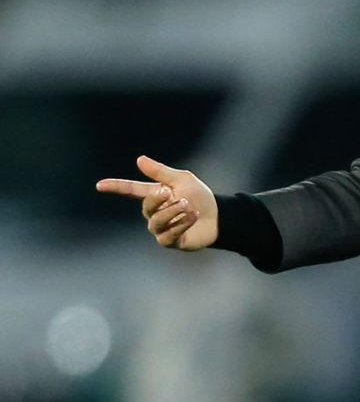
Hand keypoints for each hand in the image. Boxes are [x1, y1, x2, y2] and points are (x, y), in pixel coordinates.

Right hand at [96, 156, 218, 250]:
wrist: (218, 216)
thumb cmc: (199, 196)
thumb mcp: (182, 180)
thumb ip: (160, 172)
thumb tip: (139, 159)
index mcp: (155, 196)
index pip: (131, 190)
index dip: (116, 187)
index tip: (99, 185)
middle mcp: (154, 213)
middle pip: (146, 206)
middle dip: (157, 199)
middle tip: (171, 192)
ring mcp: (161, 229)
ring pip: (156, 222)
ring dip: (172, 211)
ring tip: (187, 204)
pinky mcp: (171, 241)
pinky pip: (169, 234)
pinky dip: (182, 223)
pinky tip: (193, 216)